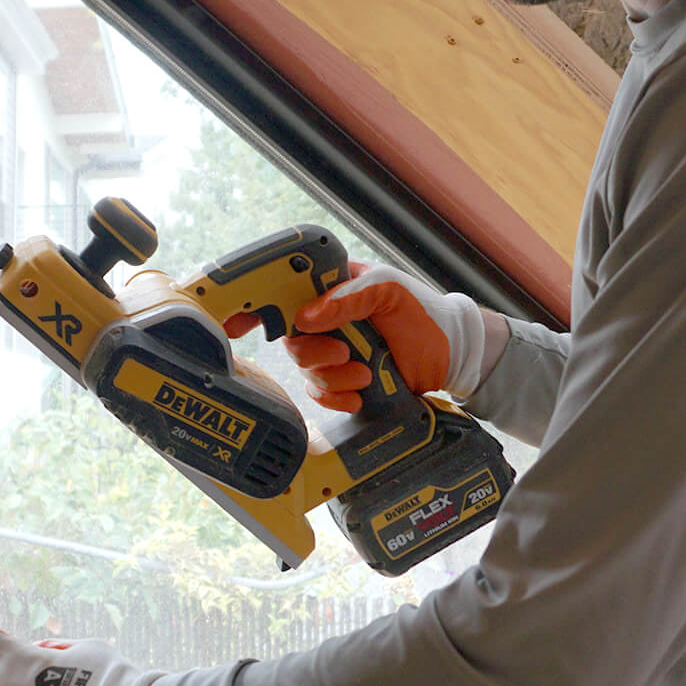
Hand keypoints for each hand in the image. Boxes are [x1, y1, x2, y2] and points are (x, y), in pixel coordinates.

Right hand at [246, 263, 484, 412]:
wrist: (452, 354)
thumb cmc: (424, 312)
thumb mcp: (389, 291)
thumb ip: (348, 297)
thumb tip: (307, 316)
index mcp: (331, 288)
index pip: (282, 291)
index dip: (253, 306)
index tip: (233, 323)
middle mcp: (327, 318)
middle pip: (291, 338)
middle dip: (315, 352)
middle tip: (344, 353)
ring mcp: (333, 349)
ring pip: (304, 369)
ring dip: (332, 377)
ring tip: (364, 372)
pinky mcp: (343, 380)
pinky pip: (319, 393)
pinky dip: (335, 397)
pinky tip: (358, 395)